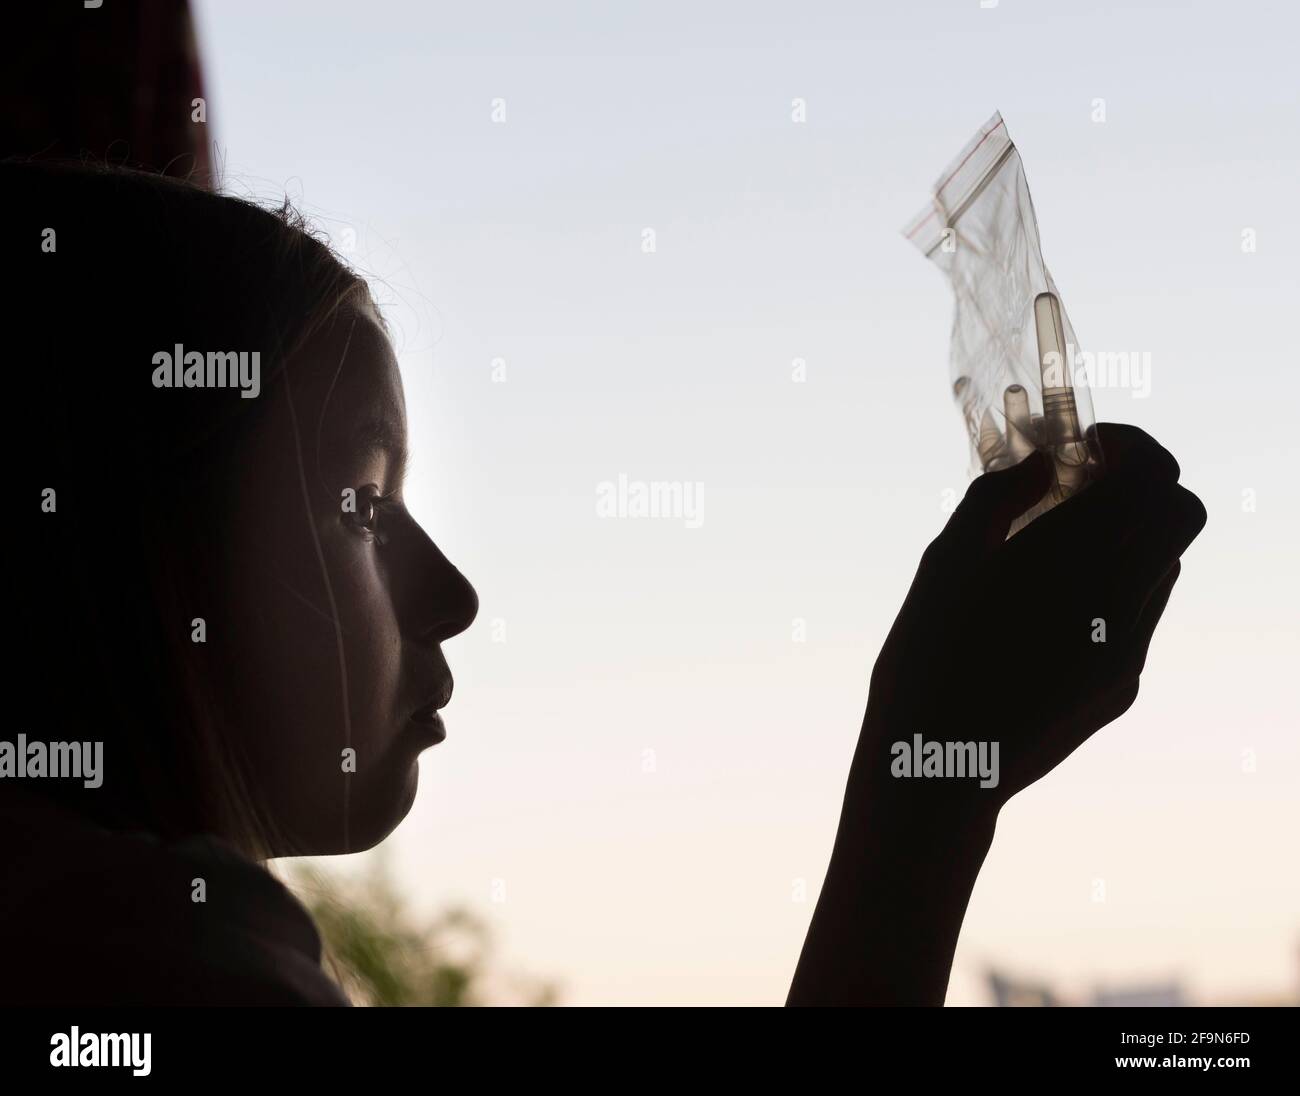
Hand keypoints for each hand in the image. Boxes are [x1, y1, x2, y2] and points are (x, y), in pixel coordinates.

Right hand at [858, 424, 1206, 816]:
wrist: (940, 771)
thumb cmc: (926, 661)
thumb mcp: (944, 565)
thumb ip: (994, 500)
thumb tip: (1041, 466)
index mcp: (1074, 560)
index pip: (1156, 478)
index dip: (1132, 448)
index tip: (1086, 446)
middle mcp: (1119, 602)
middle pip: (1181, 515)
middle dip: (1142, 488)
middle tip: (1080, 486)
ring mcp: (1128, 650)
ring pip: (1163, 566)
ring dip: (1128, 538)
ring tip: (1057, 547)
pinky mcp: (1121, 687)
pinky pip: (1139, 616)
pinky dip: (1113, 587)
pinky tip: (1049, 606)